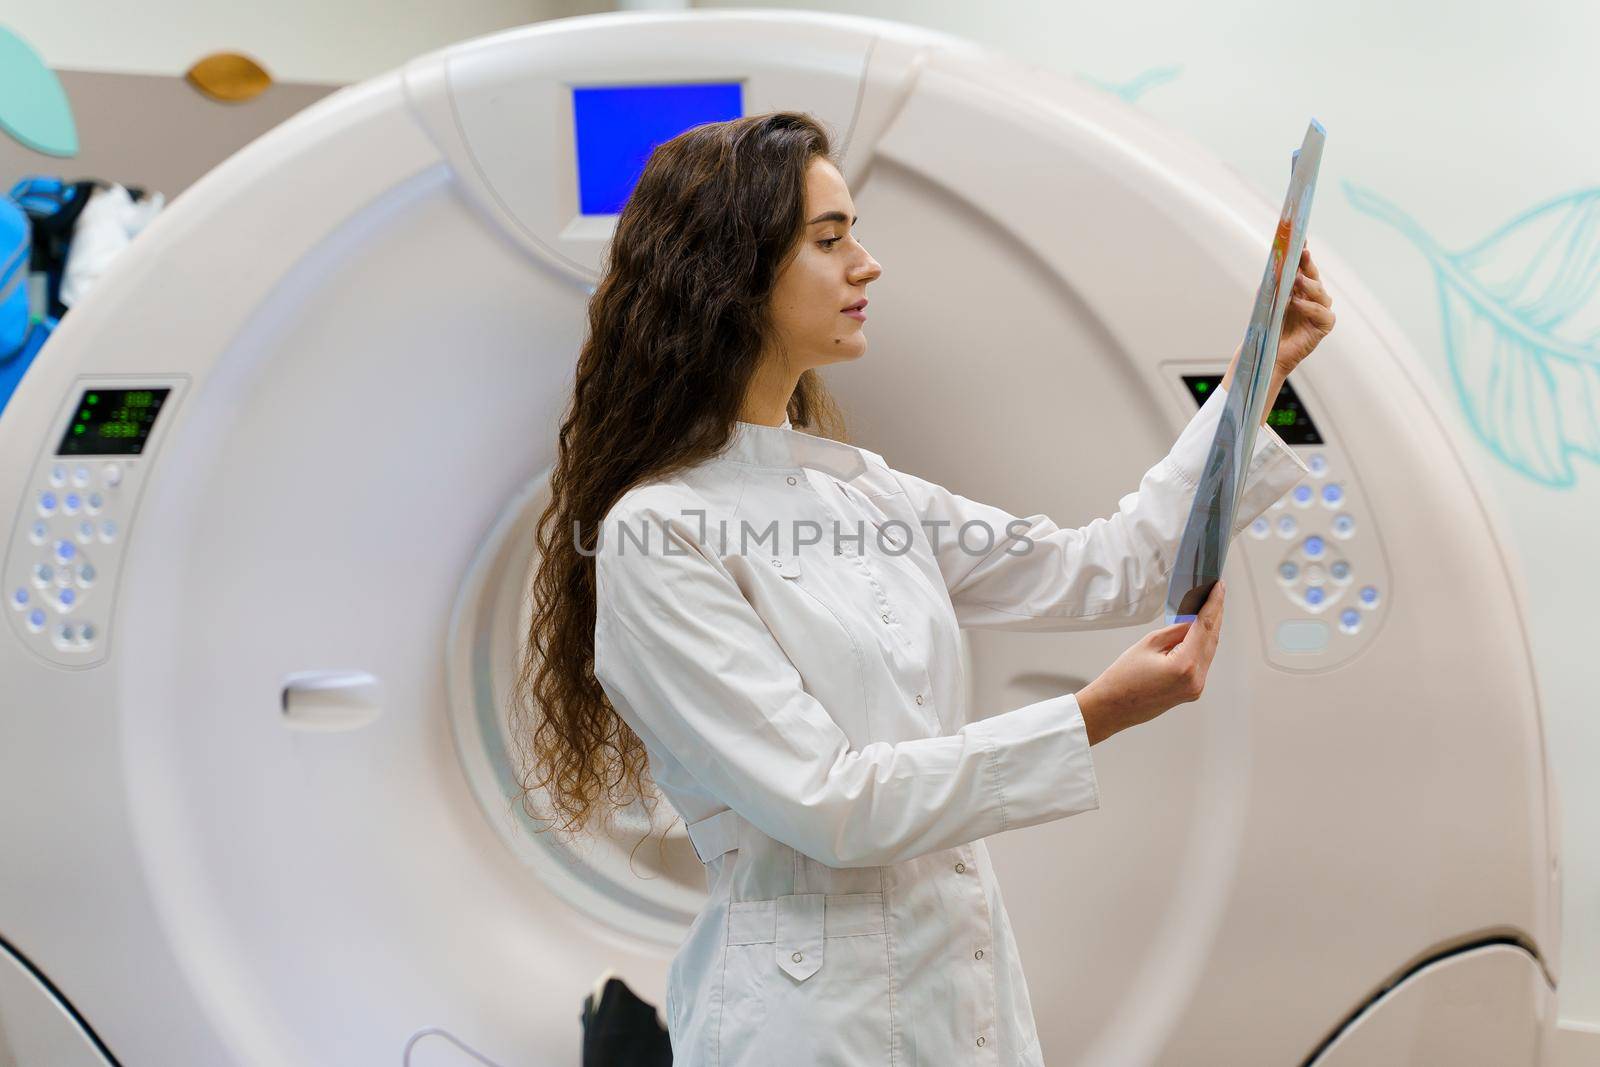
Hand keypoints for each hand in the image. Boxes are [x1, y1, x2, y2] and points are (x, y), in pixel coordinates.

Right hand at [1075, 581, 1225, 745]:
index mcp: (1185, 665)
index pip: (1205, 626)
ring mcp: (1196, 688)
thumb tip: (1193, 620)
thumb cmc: (1123, 677)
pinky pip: (1202, 663)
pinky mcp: (1192, 691)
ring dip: (1209, 630)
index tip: (1220, 587)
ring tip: (1209, 608)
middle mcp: (1196, 678)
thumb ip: (1176, 631)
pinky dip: (1202, 645)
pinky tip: (1199, 632)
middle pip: (1212, 639)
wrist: (1113, 707)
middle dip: (1215, 615)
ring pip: (1209, 651)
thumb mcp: (1148, 644)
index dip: (1214, 604)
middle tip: (1217, 593)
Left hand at [1274, 246, 1334, 374]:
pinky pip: (1321, 313)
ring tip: (1296, 279)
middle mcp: (1313, 296)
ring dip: (1308, 285)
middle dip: (1308, 264)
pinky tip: (1297, 302)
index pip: (1304, 267)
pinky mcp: (1323, 326)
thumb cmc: (1268, 326)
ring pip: (1320, 293)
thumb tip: (1273, 265)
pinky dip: (1309, 307)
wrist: (1267, 352)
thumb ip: (1273, 284)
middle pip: (1314, 276)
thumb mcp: (1268, 301)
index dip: (1303, 253)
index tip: (1300, 238)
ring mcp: (1320, 310)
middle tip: (1302, 253)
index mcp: (1301, 288)